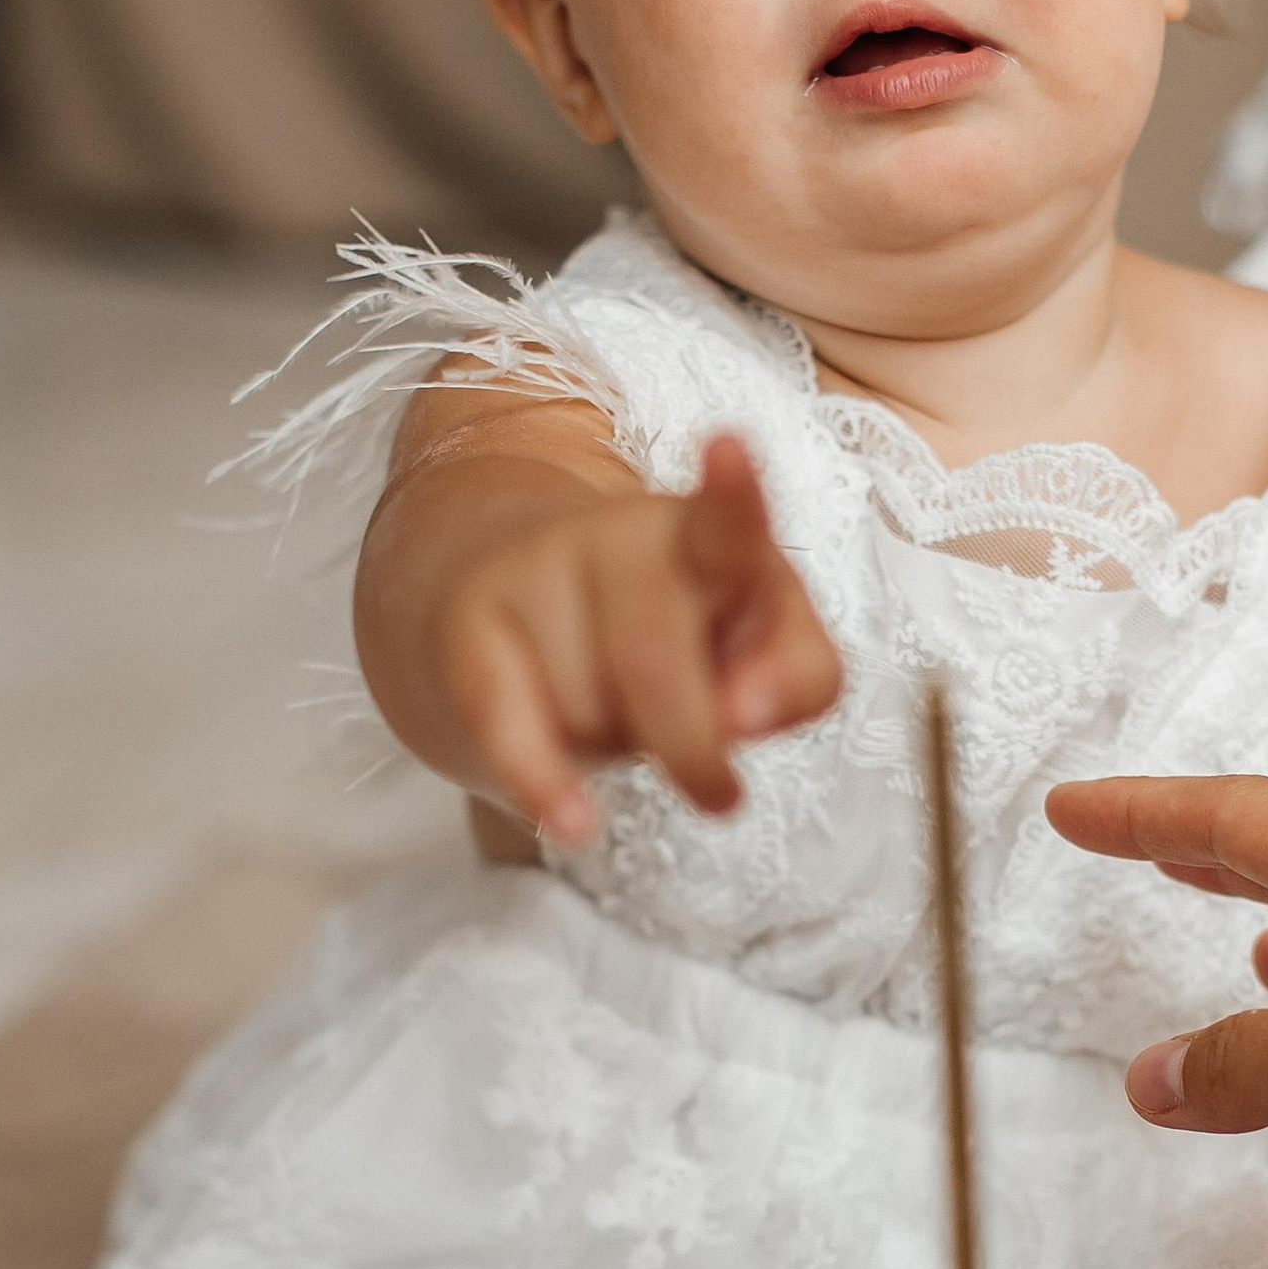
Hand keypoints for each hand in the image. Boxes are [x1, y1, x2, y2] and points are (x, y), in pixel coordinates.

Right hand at [437, 434, 840, 846]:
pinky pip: (505, 722)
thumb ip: (798, 678)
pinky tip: (573, 821)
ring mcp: (534, 571)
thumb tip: (745, 716)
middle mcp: (617, 535)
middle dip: (693, 746)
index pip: (726, 517)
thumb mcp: (761, 652)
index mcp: (708, 536)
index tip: (728, 447)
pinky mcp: (469, 626)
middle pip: (652, 654)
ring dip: (615, 749)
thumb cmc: (671, 640)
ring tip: (613, 716)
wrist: (519, 612)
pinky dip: (544, 782)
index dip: (734, 493)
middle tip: (718, 794)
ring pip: (585, 705)